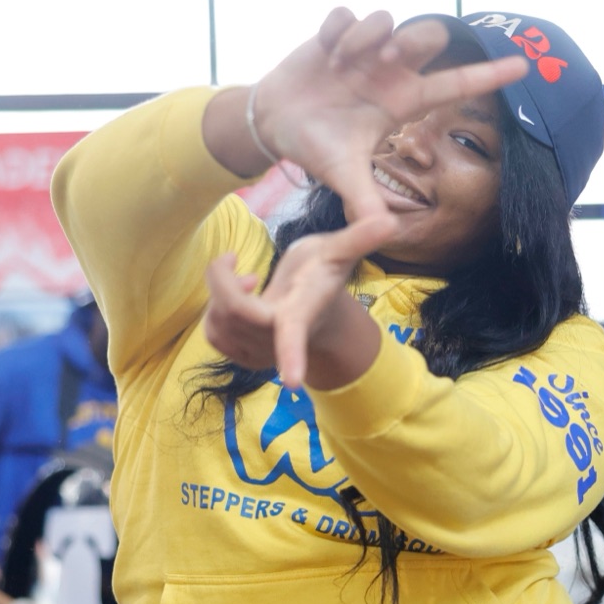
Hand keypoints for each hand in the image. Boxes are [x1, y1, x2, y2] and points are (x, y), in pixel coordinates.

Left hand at [203, 212, 392, 389]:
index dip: (293, 356)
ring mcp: (259, 353)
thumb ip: (360, 237)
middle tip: (232, 258)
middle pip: (234, 313)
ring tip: (241, 278)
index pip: (294, 337)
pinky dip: (214, 309)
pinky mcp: (242, 356)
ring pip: (218, 321)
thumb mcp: (339, 251)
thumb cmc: (322, 276)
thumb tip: (391, 221)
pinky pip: (212, 333)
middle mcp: (279, 340)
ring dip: (219, 291)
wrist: (317, 313)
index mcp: (301, 315)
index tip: (290, 382)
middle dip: (222, 280)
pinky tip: (235, 297)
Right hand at [207, 8, 528, 222]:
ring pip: (386, 19)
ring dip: (367, 36)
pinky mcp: (336, 34)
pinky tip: (325, 51)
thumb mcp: (343, 176)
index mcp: (402, 101)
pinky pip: (349, 13)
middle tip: (389, 56)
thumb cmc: (316, 148)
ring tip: (341, 63)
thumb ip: (364, 202)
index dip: (487, 76)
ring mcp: (365, 51)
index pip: (454, 85)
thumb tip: (383, 235)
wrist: (274, 125)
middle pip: (429, 36)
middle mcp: (390, 71)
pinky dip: (338, 28)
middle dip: (415, 39)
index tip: (523, 66)